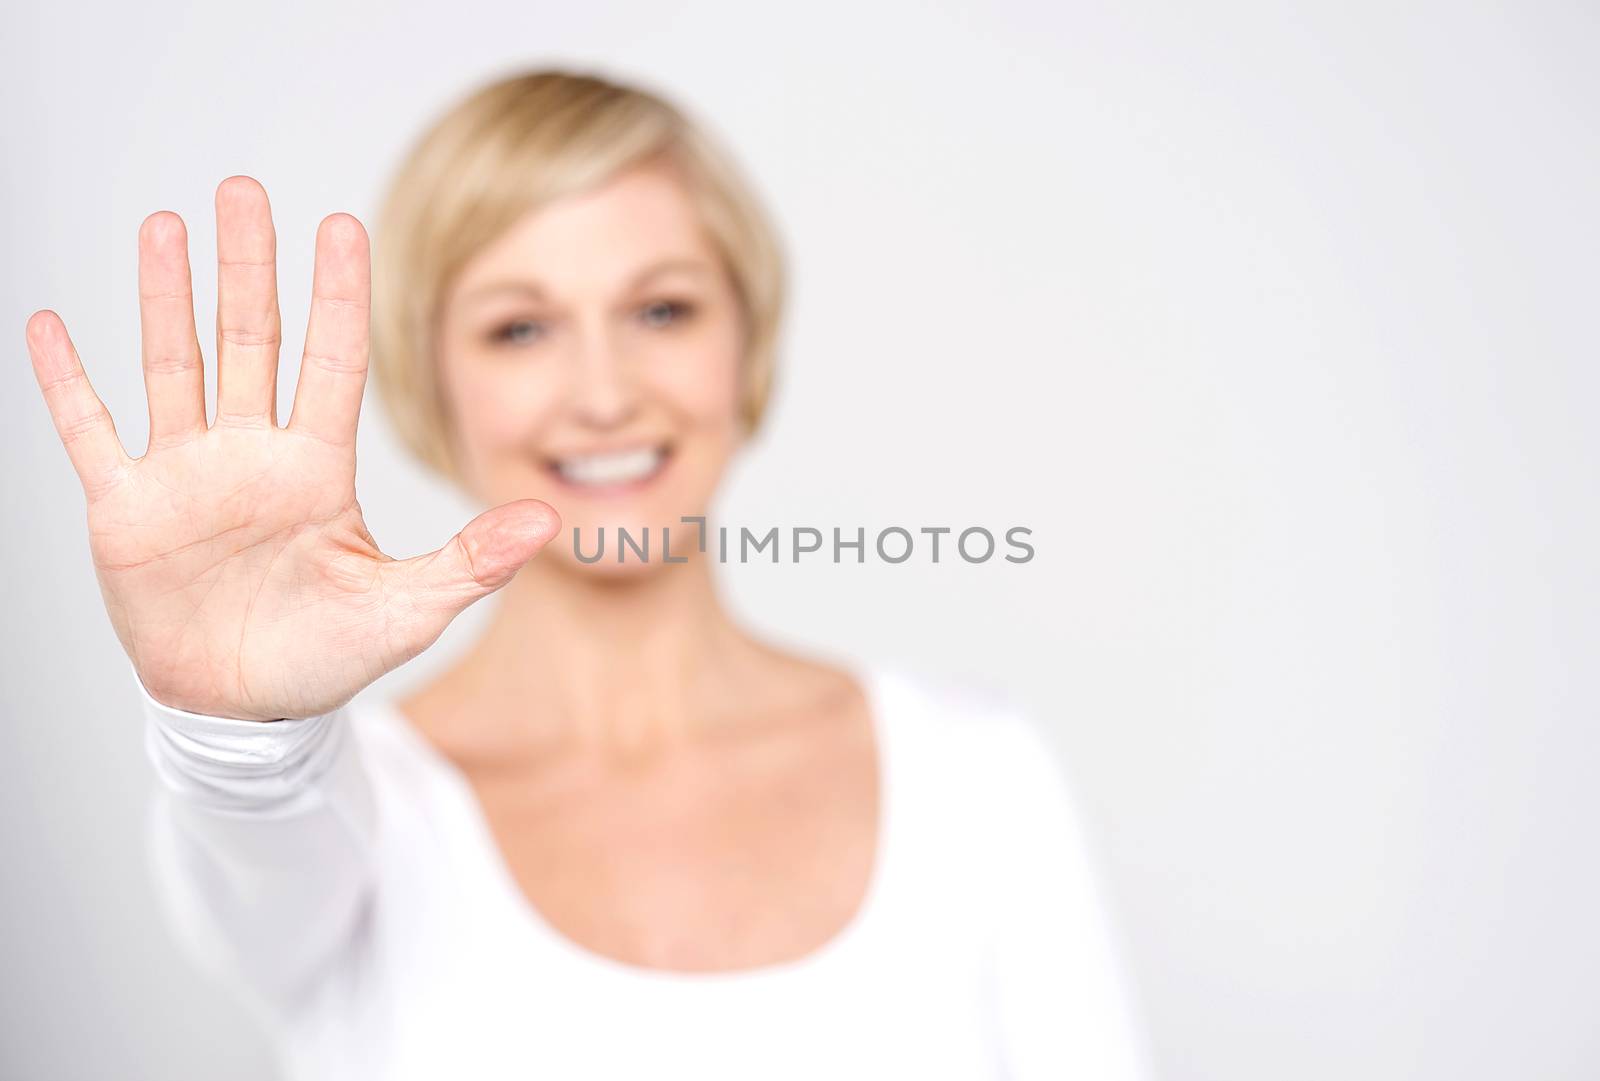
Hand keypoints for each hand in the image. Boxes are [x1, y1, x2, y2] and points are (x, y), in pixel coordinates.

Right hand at [26, 177, 559, 720]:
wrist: (247, 708)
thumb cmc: (327, 655)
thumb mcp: (408, 609)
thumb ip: (471, 561)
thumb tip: (545, 520)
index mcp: (317, 468)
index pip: (332, 362)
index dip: (338, 296)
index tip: (344, 226)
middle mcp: (252, 455)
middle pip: (249, 339)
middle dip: (248, 266)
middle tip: (245, 189)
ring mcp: (187, 475)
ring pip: (173, 364)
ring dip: (166, 296)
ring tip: (166, 224)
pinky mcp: (128, 509)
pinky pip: (91, 434)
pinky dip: (67, 383)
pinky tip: (48, 326)